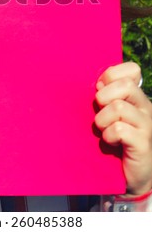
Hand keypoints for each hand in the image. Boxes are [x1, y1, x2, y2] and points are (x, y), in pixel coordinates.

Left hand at [95, 61, 151, 195]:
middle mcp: (145, 107)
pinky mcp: (143, 144)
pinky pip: (120, 129)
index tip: (99, 90)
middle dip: (104, 96)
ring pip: (120, 107)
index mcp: (136, 96)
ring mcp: (147, 125)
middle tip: (100, 111)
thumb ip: (104, 95)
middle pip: (126, 85)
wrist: (126, 175)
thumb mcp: (106, 112)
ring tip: (103, 130)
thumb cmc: (112, 139)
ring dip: (103, 119)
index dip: (111, 75)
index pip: (132, 69)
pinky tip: (110, 142)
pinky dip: (109, 135)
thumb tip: (98, 83)